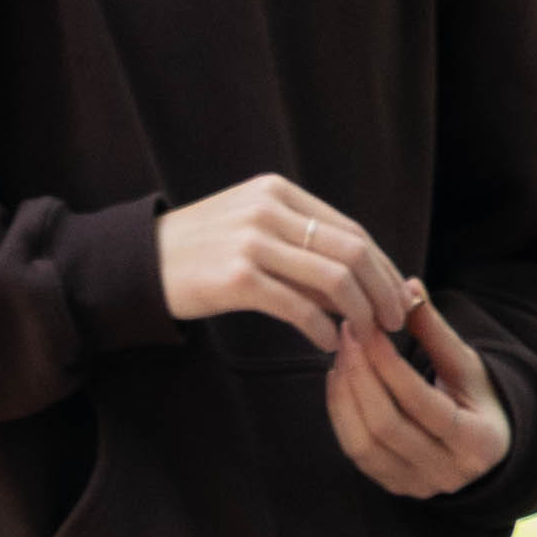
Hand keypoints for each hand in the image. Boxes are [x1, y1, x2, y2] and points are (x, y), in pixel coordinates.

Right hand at [156, 176, 416, 359]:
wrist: (139, 264)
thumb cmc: (201, 251)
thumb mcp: (251, 227)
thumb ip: (300, 243)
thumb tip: (359, 280)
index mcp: (277, 192)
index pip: (351, 230)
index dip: (383, 268)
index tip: (397, 297)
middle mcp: (267, 210)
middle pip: (352, 251)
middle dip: (382, 292)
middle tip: (394, 323)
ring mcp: (251, 242)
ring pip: (333, 278)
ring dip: (360, 313)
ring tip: (366, 336)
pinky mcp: (236, 277)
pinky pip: (298, 306)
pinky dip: (322, 328)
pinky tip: (327, 343)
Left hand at [326, 290, 511, 498]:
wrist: (486, 446)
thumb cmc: (477, 398)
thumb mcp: (465, 363)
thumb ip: (435, 330)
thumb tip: (408, 285)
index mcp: (477, 441)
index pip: (421, 402)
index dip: (388, 364)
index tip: (368, 328)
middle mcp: (448, 472)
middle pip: (388, 425)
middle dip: (360, 376)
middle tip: (346, 335)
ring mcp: (418, 486)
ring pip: (364, 444)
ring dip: (345, 394)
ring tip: (340, 354)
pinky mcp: (392, 486)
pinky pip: (356, 452)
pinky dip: (341, 414)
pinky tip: (338, 379)